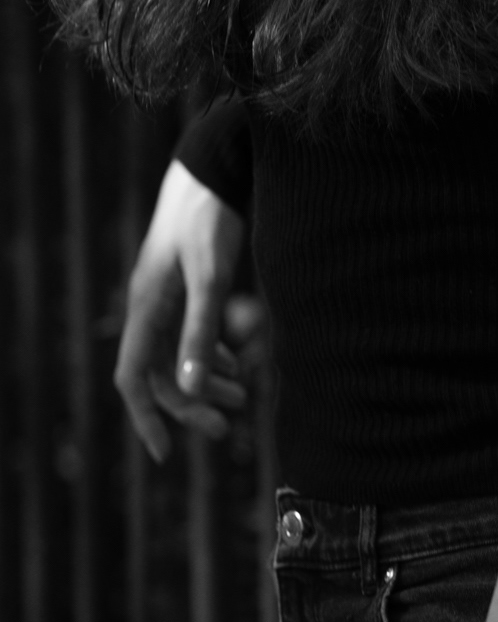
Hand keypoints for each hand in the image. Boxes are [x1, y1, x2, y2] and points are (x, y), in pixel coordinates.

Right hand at [114, 158, 247, 462]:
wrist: (214, 167)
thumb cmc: (210, 219)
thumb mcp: (210, 278)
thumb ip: (198, 332)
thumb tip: (189, 389)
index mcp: (147, 307)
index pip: (133, 378)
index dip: (147, 418)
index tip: (167, 454)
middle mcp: (151, 304)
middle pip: (159, 372)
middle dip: (190, 404)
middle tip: (226, 428)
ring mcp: (167, 293)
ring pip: (177, 353)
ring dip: (205, 380)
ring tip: (242, 397)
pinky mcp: (187, 282)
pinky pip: (191, 332)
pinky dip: (211, 353)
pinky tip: (237, 364)